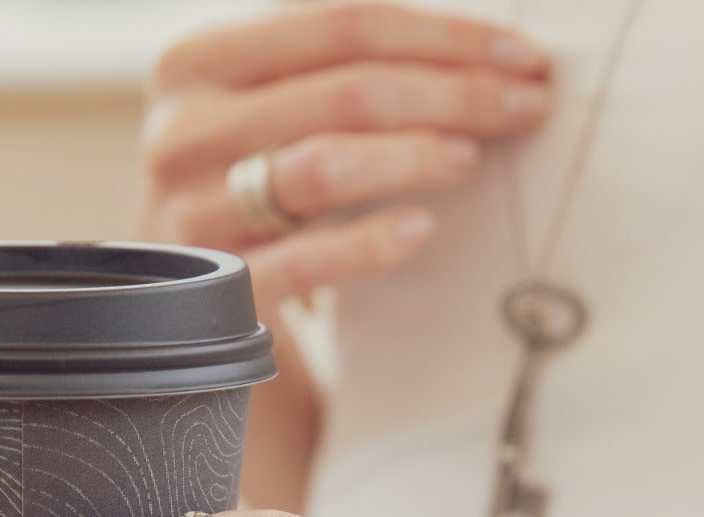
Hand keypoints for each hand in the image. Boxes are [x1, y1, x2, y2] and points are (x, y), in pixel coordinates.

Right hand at [139, 2, 549, 312]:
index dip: (443, 35)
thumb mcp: (263, 112)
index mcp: (196, 62)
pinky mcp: (214, 284)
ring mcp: (191, 209)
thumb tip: (470, 47)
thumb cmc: (240, 192)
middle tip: (526, 108)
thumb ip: (328, 67)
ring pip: (324, 165)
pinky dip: (368, 242)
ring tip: (472, 158)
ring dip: (414, 156)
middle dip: (452, 94)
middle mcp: (183, 129)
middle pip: (346, 91)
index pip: (341, 23)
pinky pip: (303, 259)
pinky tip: (421, 231)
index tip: (521, 57)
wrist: (177, 302)